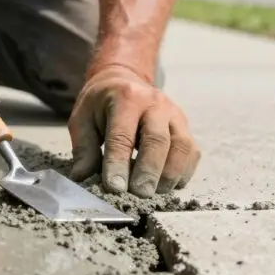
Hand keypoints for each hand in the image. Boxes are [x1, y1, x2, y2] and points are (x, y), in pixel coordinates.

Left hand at [68, 65, 199, 197]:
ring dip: (169, 174)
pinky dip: (183, 173)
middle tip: (140, 194)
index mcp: (125, 98)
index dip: (118, 163)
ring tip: (154, 194)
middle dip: (149, 171)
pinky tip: (167, 186)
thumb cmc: (100, 104)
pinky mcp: (185, 127)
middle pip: (157, 140)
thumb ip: (84, 148)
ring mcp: (174, 114)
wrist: (123, 80)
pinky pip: (191, 152)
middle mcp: (155, 103)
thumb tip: (82, 177)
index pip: (122, 135)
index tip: (115, 188)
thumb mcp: (82, 118)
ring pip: (181, 146)